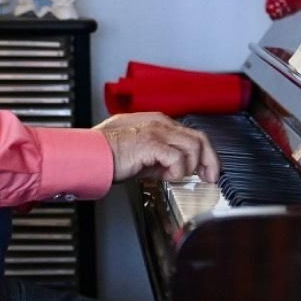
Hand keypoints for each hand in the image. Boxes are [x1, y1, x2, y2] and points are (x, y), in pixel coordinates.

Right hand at [95, 113, 219, 184]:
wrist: (90, 153)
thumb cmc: (107, 152)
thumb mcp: (140, 153)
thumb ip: (158, 158)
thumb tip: (172, 169)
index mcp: (158, 123)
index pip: (191, 134)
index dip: (204, 154)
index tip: (206, 169)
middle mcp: (160, 123)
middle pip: (198, 138)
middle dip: (209, 160)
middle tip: (210, 177)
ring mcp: (156, 131)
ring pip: (192, 146)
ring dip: (190, 166)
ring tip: (179, 177)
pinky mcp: (151, 143)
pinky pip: (177, 158)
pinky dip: (177, 171)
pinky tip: (167, 177)